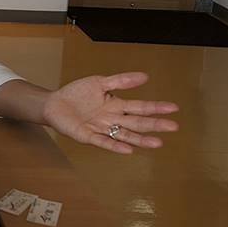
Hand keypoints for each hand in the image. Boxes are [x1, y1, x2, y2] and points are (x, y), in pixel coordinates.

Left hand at [42, 72, 178, 154]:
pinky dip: (115, 146)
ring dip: (140, 140)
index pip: (140, 107)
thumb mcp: (100, 82)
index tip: (174, 108)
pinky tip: (128, 150)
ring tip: (157, 143)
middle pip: (137, 123)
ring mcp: (101, 129)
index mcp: (116, 105)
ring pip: (124, 135)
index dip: (156, 108)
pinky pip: (103, 142)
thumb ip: (121, 81)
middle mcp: (113, 119)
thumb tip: (145, 76)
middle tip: (174, 127)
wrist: (54, 103)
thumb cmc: (77, 93)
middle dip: (154, 125)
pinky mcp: (88, 136)